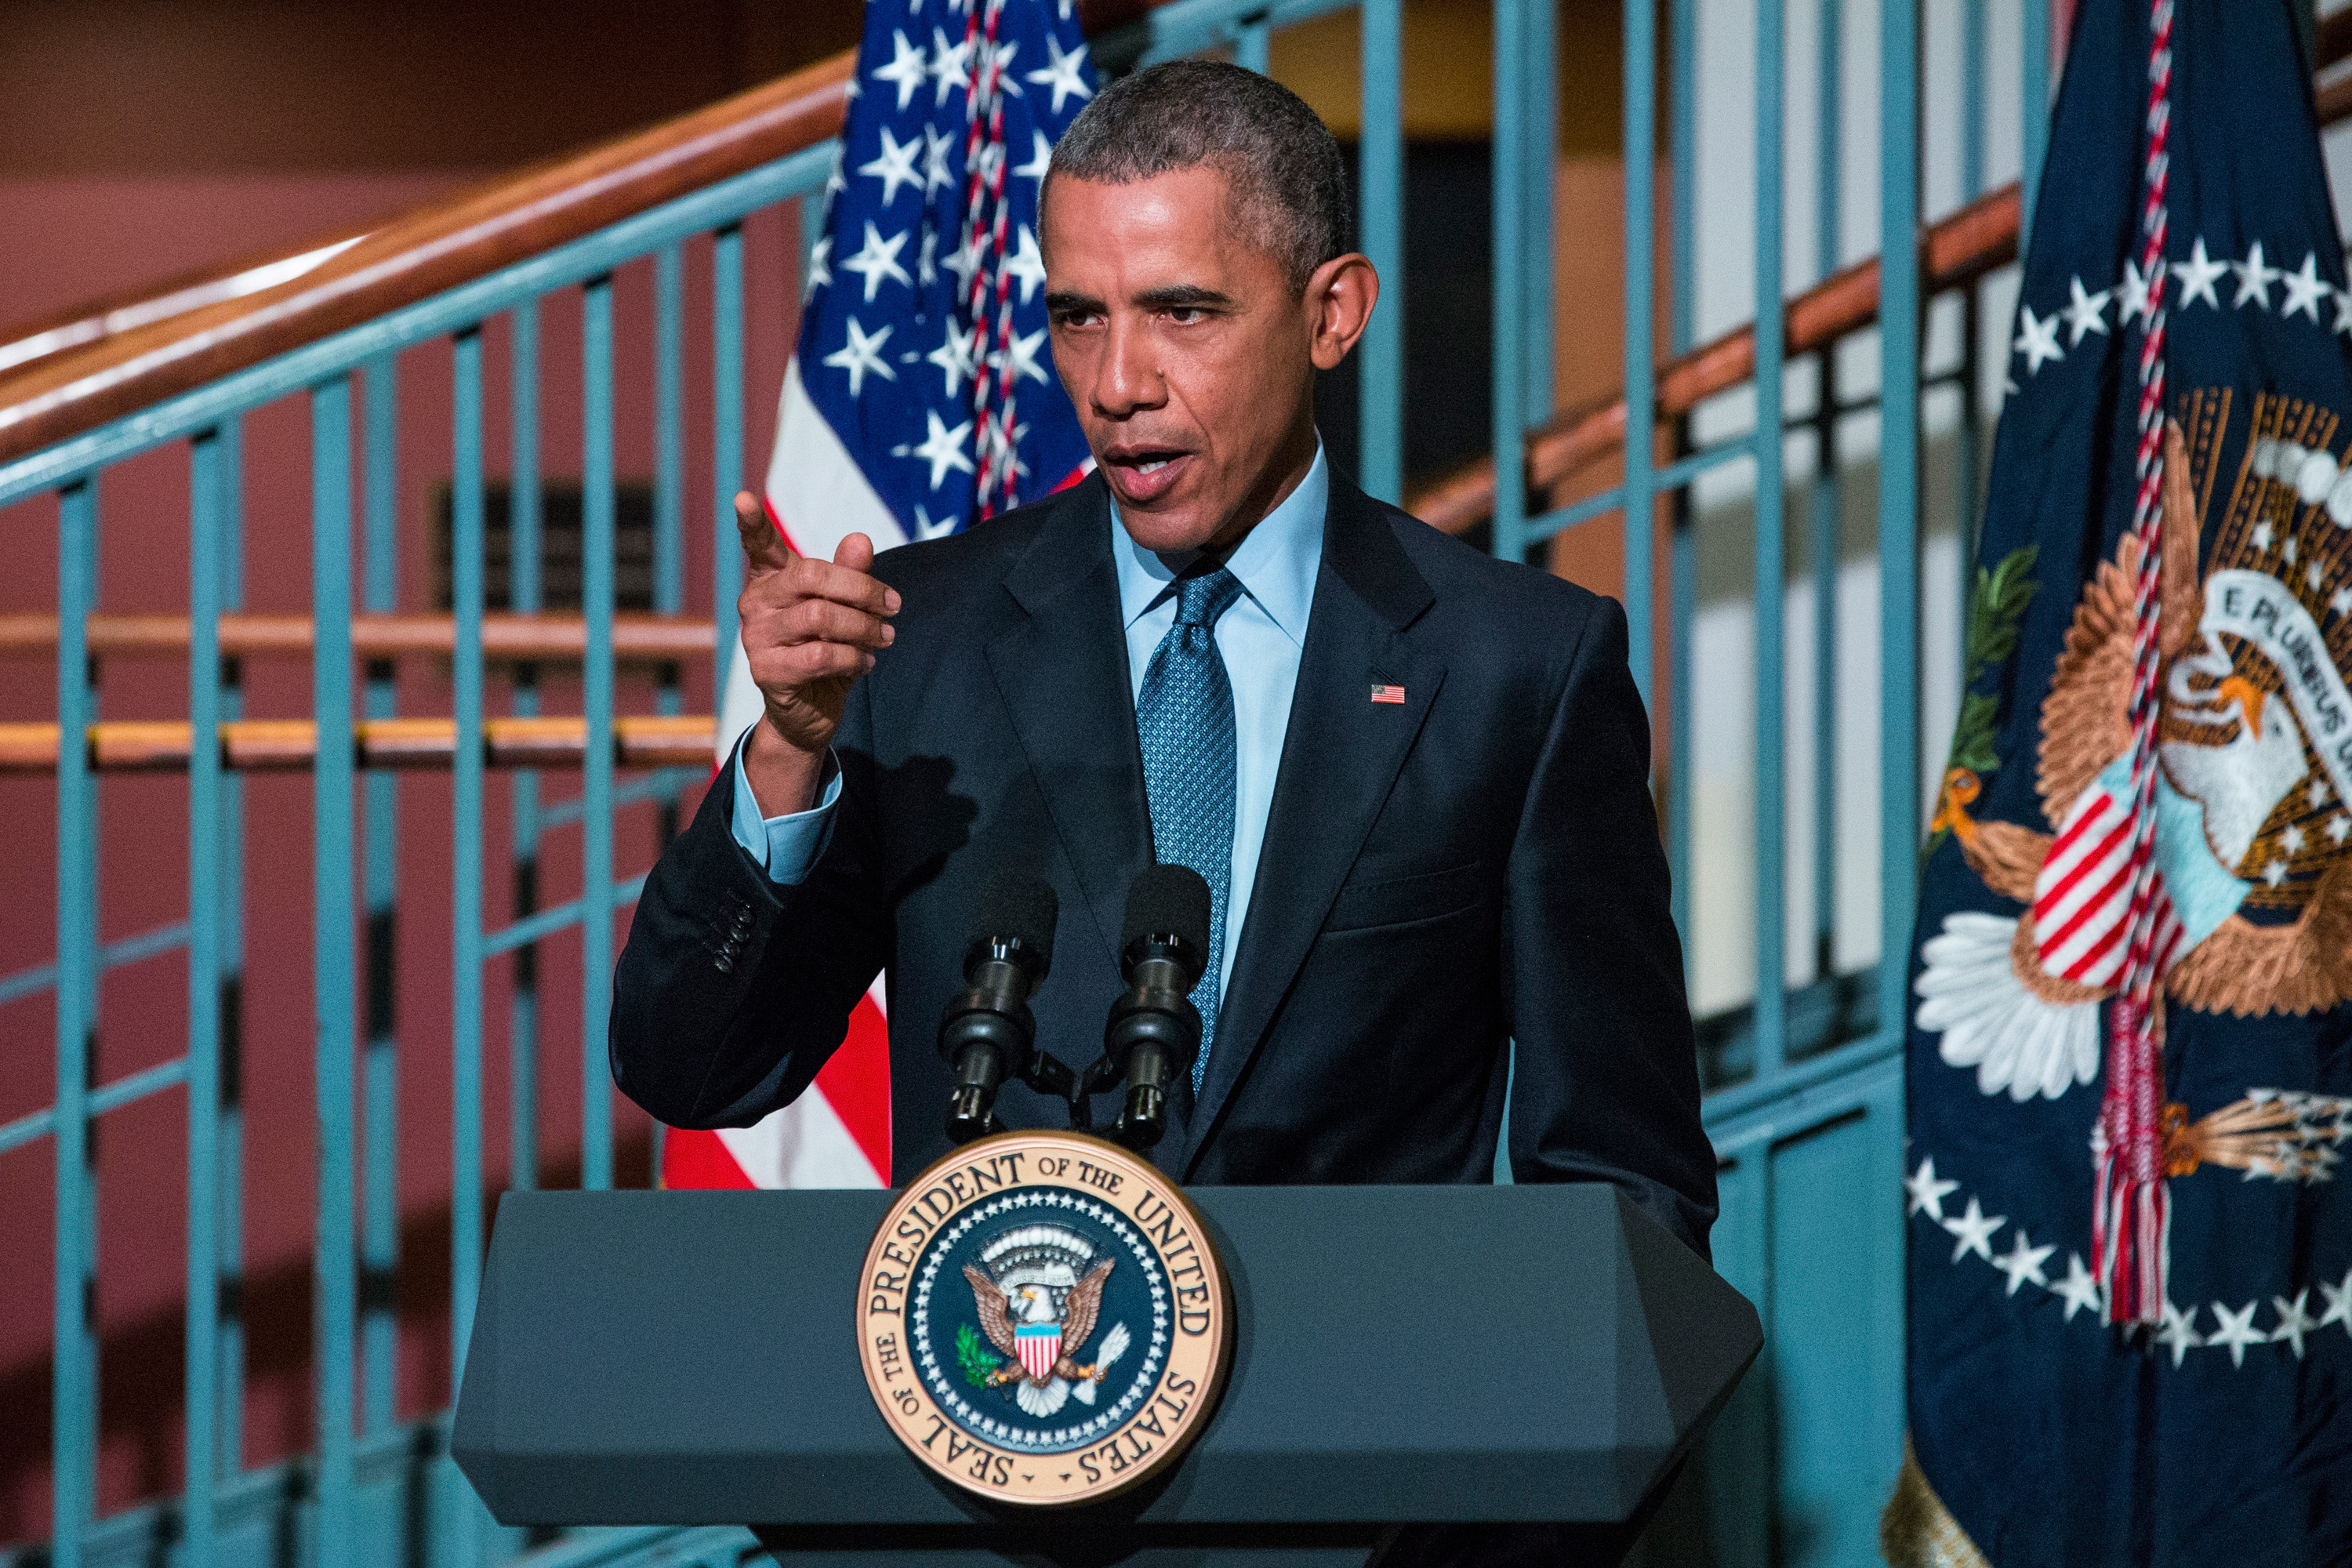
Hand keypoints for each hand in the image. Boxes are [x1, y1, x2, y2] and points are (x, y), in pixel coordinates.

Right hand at [733, 490, 898, 813]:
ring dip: (864, 627)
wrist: (811, 711)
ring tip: (885, 638)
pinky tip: (866, 663)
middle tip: (894, 606)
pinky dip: (853, 658)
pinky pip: (819, 655)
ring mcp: (756, 637)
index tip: (744, 496)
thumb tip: (860, 539)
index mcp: (772, 579)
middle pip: (811, 575)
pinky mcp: (766, 671)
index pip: (757, 544)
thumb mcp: (846, 609)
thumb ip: (852, 574)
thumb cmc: (827, 649)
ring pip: (820, 616)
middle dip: (862, 589)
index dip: (751, 522)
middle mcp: (756, 602)